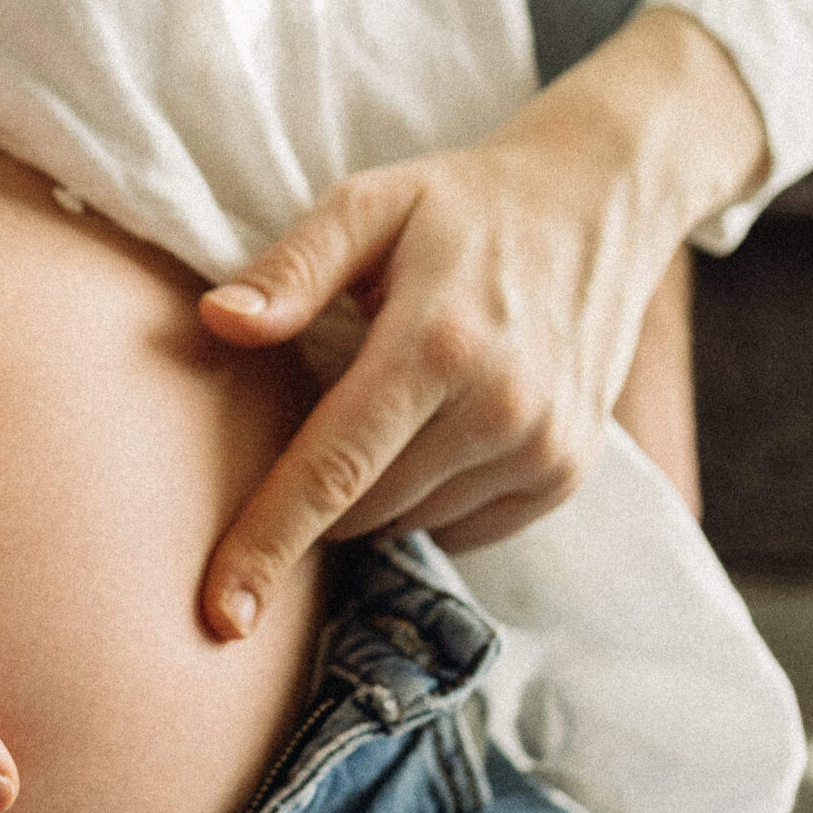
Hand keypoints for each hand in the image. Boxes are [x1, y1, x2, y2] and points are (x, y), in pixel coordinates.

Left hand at [194, 7, 766, 638]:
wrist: (597, 199)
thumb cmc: (461, 203)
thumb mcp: (368, 205)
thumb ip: (291, 269)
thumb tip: (216, 323)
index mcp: (436, 345)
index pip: (332, 470)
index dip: (268, 544)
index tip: (221, 613)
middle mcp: (500, 409)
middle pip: (362, 508)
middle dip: (312, 495)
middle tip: (310, 412)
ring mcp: (544, 447)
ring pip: (409, 522)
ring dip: (373, 489)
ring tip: (389, 398)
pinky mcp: (568, 471)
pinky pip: (463, 525)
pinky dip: (427, 495)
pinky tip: (434, 424)